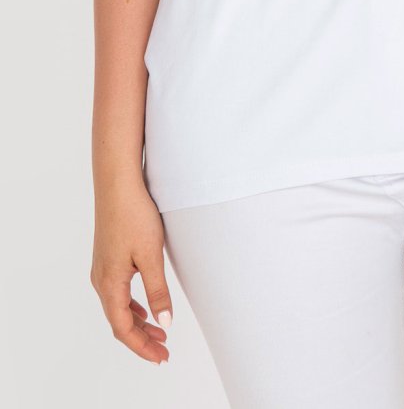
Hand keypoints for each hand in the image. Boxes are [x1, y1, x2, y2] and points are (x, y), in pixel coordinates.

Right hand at [91, 174, 172, 364]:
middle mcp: (101, 280)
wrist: (117, 184)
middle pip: (119, 321)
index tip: (162, 357)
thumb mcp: (151, 255)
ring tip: (159, 333)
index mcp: (109, 284)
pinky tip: (144, 307)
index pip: (123, 329)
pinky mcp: (107, 258)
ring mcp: (102, 269)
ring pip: (118, 307)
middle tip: (164, 351)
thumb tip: (164, 323)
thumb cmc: (134, 215)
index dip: (142, 347)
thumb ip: (158, 290)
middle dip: (141, 339)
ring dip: (138, 323)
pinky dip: (132, 306)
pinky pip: (117, 293)